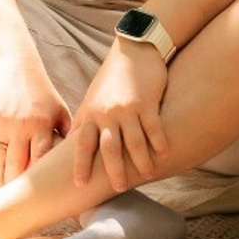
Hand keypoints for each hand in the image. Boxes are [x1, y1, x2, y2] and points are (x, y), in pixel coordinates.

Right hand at [0, 53, 71, 187]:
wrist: (14, 63)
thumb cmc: (40, 91)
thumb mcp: (58, 109)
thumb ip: (65, 133)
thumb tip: (77, 159)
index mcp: (44, 125)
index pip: (40, 161)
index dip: (36, 179)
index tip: (36, 192)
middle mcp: (23, 126)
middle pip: (15, 166)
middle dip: (13, 183)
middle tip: (14, 193)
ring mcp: (1, 123)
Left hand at [71, 41, 170, 191]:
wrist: (133, 50)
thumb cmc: (112, 77)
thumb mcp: (93, 98)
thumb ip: (86, 121)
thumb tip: (73, 144)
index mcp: (90, 113)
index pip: (82, 144)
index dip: (80, 165)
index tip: (78, 184)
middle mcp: (107, 113)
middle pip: (110, 148)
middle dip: (114, 170)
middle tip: (118, 188)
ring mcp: (128, 108)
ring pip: (134, 141)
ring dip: (141, 161)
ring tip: (147, 174)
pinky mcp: (148, 102)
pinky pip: (154, 127)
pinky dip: (159, 142)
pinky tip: (164, 153)